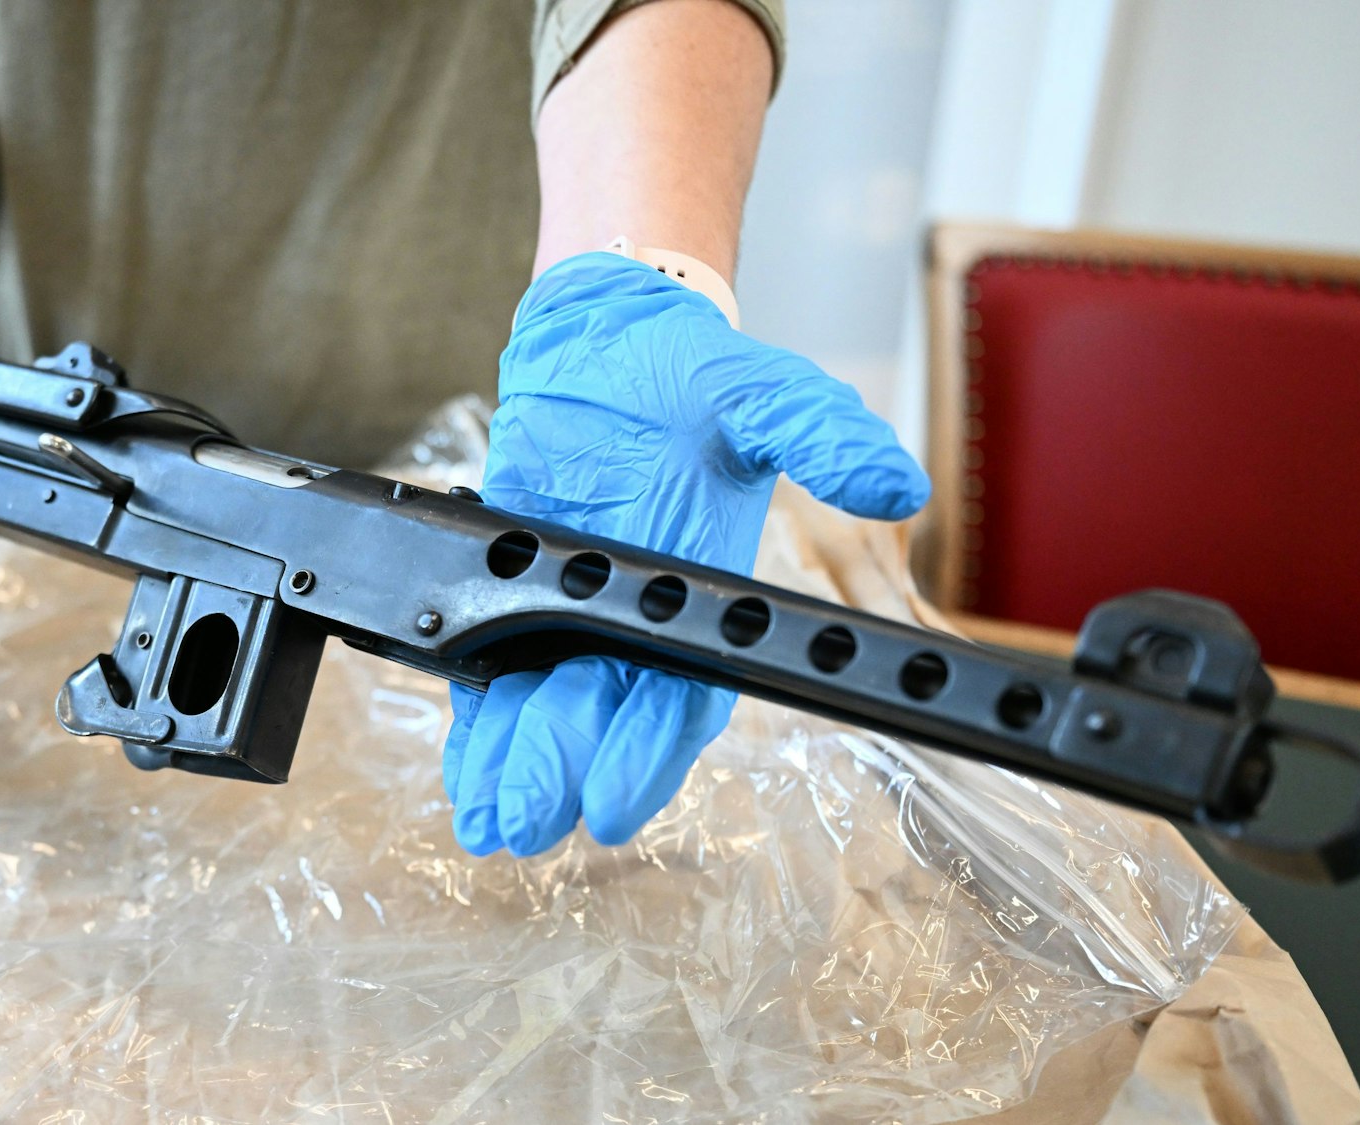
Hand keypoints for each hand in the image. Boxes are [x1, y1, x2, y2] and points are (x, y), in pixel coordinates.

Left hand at [443, 252, 930, 855]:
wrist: (604, 339)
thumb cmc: (689, 371)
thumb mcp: (758, 389)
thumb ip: (818, 432)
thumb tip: (897, 482)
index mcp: (700, 591)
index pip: (679, 692)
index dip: (644, 754)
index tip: (608, 806)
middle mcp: (637, 616)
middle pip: (599, 716)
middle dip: (559, 772)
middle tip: (523, 822)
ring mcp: (571, 608)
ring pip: (542, 707)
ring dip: (512, 765)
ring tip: (485, 820)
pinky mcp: (512, 587)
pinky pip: (492, 669)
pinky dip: (476, 722)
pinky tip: (462, 774)